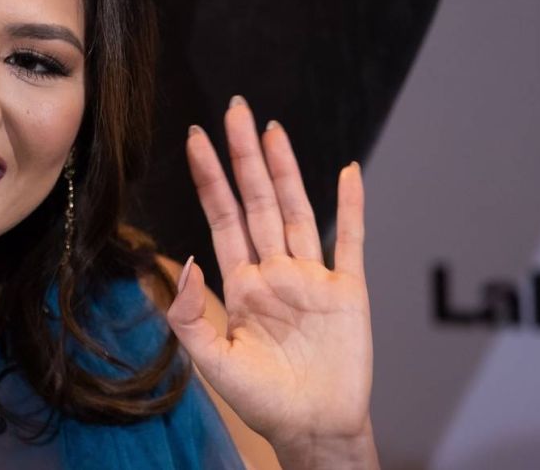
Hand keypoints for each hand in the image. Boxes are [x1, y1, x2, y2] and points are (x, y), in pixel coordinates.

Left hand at [166, 95, 376, 467]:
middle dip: (244, 156)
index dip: (209, 177)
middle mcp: (276, 271)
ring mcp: (312, 277)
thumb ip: (192, 315)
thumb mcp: (212, 362)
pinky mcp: (348, 291)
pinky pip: (351, 240)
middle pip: (257, 200)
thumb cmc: (263, 401)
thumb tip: (187, 261)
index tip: (195, 139)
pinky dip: (352, 206)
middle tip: (235, 109)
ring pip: (297, 210)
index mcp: (243, 283)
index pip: (222, 217)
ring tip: (273, 130)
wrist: (314, 429)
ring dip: (286, 170)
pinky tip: (347, 172)